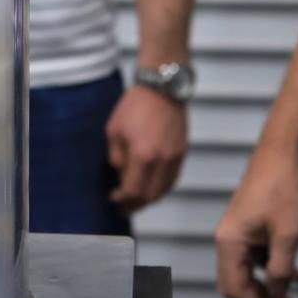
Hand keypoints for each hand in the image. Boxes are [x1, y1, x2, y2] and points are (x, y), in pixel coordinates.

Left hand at [105, 85, 187, 213]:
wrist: (162, 90)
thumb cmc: (135, 107)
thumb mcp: (114, 131)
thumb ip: (117, 158)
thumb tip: (121, 175)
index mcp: (142, 156)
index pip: (133, 190)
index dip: (122, 199)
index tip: (114, 198)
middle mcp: (162, 161)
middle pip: (150, 196)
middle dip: (135, 204)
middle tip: (124, 207)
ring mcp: (175, 158)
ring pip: (164, 190)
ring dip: (149, 198)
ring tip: (137, 201)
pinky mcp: (182, 152)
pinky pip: (173, 179)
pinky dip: (161, 187)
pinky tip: (151, 187)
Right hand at [215, 142, 297, 297]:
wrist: (280, 155)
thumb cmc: (281, 189)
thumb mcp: (286, 234)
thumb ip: (280, 268)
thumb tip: (277, 295)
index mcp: (229, 242)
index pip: (235, 288)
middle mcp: (227, 239)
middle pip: (236, 283)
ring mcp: (236, 233)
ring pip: (246, 271)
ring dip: (266, 286)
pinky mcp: (247, 227)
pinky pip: (255, 257)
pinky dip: (270, 269)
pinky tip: (293, 274)